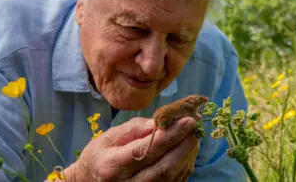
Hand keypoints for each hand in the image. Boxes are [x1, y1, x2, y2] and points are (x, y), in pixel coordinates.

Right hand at [63, 116, 198, 181]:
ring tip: (192, 134)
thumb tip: (162, 122)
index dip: (171, 135)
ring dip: (188, 154)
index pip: (147, 150)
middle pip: (165, 167)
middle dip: (185, 145)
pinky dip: (185, 164)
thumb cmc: (100, 156)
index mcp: (114, 166)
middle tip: (195, 126)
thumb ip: (136, 129)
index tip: (188, 120)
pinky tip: (186, 149)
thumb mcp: (110, 136)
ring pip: (174, 176)